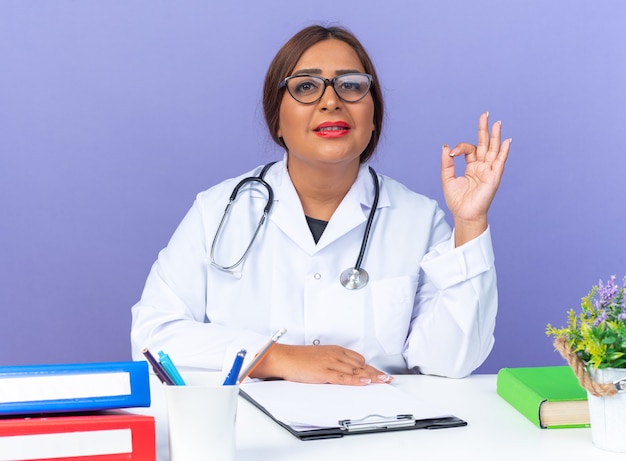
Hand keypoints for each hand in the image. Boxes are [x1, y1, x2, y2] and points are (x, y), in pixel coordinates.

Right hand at [251, 344, 392, 384]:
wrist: (284, 358)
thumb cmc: (299, 358)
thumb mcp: (320, 356)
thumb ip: (333, 361)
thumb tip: (344, 369)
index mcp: (335, 350)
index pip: (358, 359)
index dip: (371, 367)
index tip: (380, 373)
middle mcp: (336, 355)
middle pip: (361, 365)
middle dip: (375, 372)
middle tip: (388, 378)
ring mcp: (331, 363)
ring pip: (356, 371)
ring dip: (371, 377)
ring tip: (383, 381)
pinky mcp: (325, 372)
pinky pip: (344, 377)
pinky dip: (356, 381)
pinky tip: (365, 383)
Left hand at [441, 112, 510, 245]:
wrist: (464, 214)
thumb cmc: (457, 200)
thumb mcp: (448, 178)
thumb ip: (447, 163)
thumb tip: (446, 147)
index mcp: (471, 166)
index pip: (469, 149)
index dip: (460, 147)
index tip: (452, 153)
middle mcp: (482, 166)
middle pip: (484, 144)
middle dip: (484, 129)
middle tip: (485, 114)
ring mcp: (489, 170)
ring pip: (493, 149)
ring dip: (496, 136)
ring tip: (497, 122)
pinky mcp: (494, 177)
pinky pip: (500, 162)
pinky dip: (503, 151)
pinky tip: (507, 141)